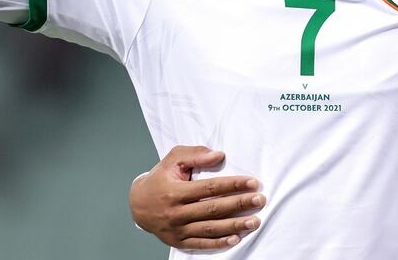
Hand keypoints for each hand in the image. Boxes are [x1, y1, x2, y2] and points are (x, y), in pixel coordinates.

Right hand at [129, 146, 265, 250]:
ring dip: (234, 225)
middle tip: (259, 200)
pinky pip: (202, 243)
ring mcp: (178, 229)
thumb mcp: (173, 160)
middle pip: (213, 209)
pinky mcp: (179, 241)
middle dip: (239, 204)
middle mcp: (176, 212)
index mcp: (175, 192)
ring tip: (254, 221)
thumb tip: (219, 156)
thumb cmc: (160, 178)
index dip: (232, 185)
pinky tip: (235, 238)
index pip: (209, 188)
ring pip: (210, 228)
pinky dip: (219, 243)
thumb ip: (195, 155)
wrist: (137, 204)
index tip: (252, 182)